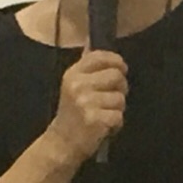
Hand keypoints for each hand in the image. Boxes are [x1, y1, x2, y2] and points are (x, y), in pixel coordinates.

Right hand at [47, 50, 127, 166]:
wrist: (61, 143)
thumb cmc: (72, 113)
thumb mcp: (73, 85)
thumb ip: (85, 63)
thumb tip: (91, 38)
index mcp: (73, 74)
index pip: (101, 56)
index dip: (116, 61)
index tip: (120, 70)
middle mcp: (78, 85)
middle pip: (117, 76)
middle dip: (121, 88)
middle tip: (111, 99)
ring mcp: (86, 102)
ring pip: (120, 98)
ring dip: (117, 109)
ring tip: (104, 114)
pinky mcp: (95, 119)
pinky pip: (119, 116)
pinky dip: (116, 124)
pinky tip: (104, 127)